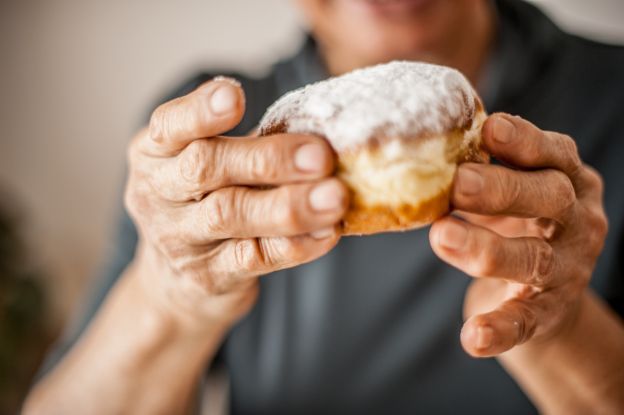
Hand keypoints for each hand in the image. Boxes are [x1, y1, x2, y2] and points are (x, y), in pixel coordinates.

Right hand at [125, 77, 347, 328]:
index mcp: (156, 154)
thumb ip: (248, 146)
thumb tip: (323, 132)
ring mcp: (180, 239)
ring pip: (230, 215)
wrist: (176, 279)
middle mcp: (158, 194)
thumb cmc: (207, 200)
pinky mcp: (208, 276)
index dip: (200, 111)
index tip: (235, 96)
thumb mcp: (210, 164)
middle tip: (320, 156)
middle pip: (205, 168)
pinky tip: (326, 232)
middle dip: (267, 159)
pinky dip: (294, 244)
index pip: (169, 126)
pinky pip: (254, 258)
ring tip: (335, 197)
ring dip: (288, 206)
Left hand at [430, 113, 607, 356]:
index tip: (489, 128)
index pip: (553, 153)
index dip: (523, 141)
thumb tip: (426, 145)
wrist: (549, 287)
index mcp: (568, 179)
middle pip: (548, 198)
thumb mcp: (513, 187)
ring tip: (441, 237)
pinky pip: (525, 320)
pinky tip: (472, 337)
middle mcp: (576, 220)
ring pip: (533, 257)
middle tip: (456, 183)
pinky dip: (499, 329)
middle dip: (501, 189)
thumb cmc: (519, 218)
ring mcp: (567, 269)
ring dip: (486, 249)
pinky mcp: (548, 311)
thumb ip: (485, 167)